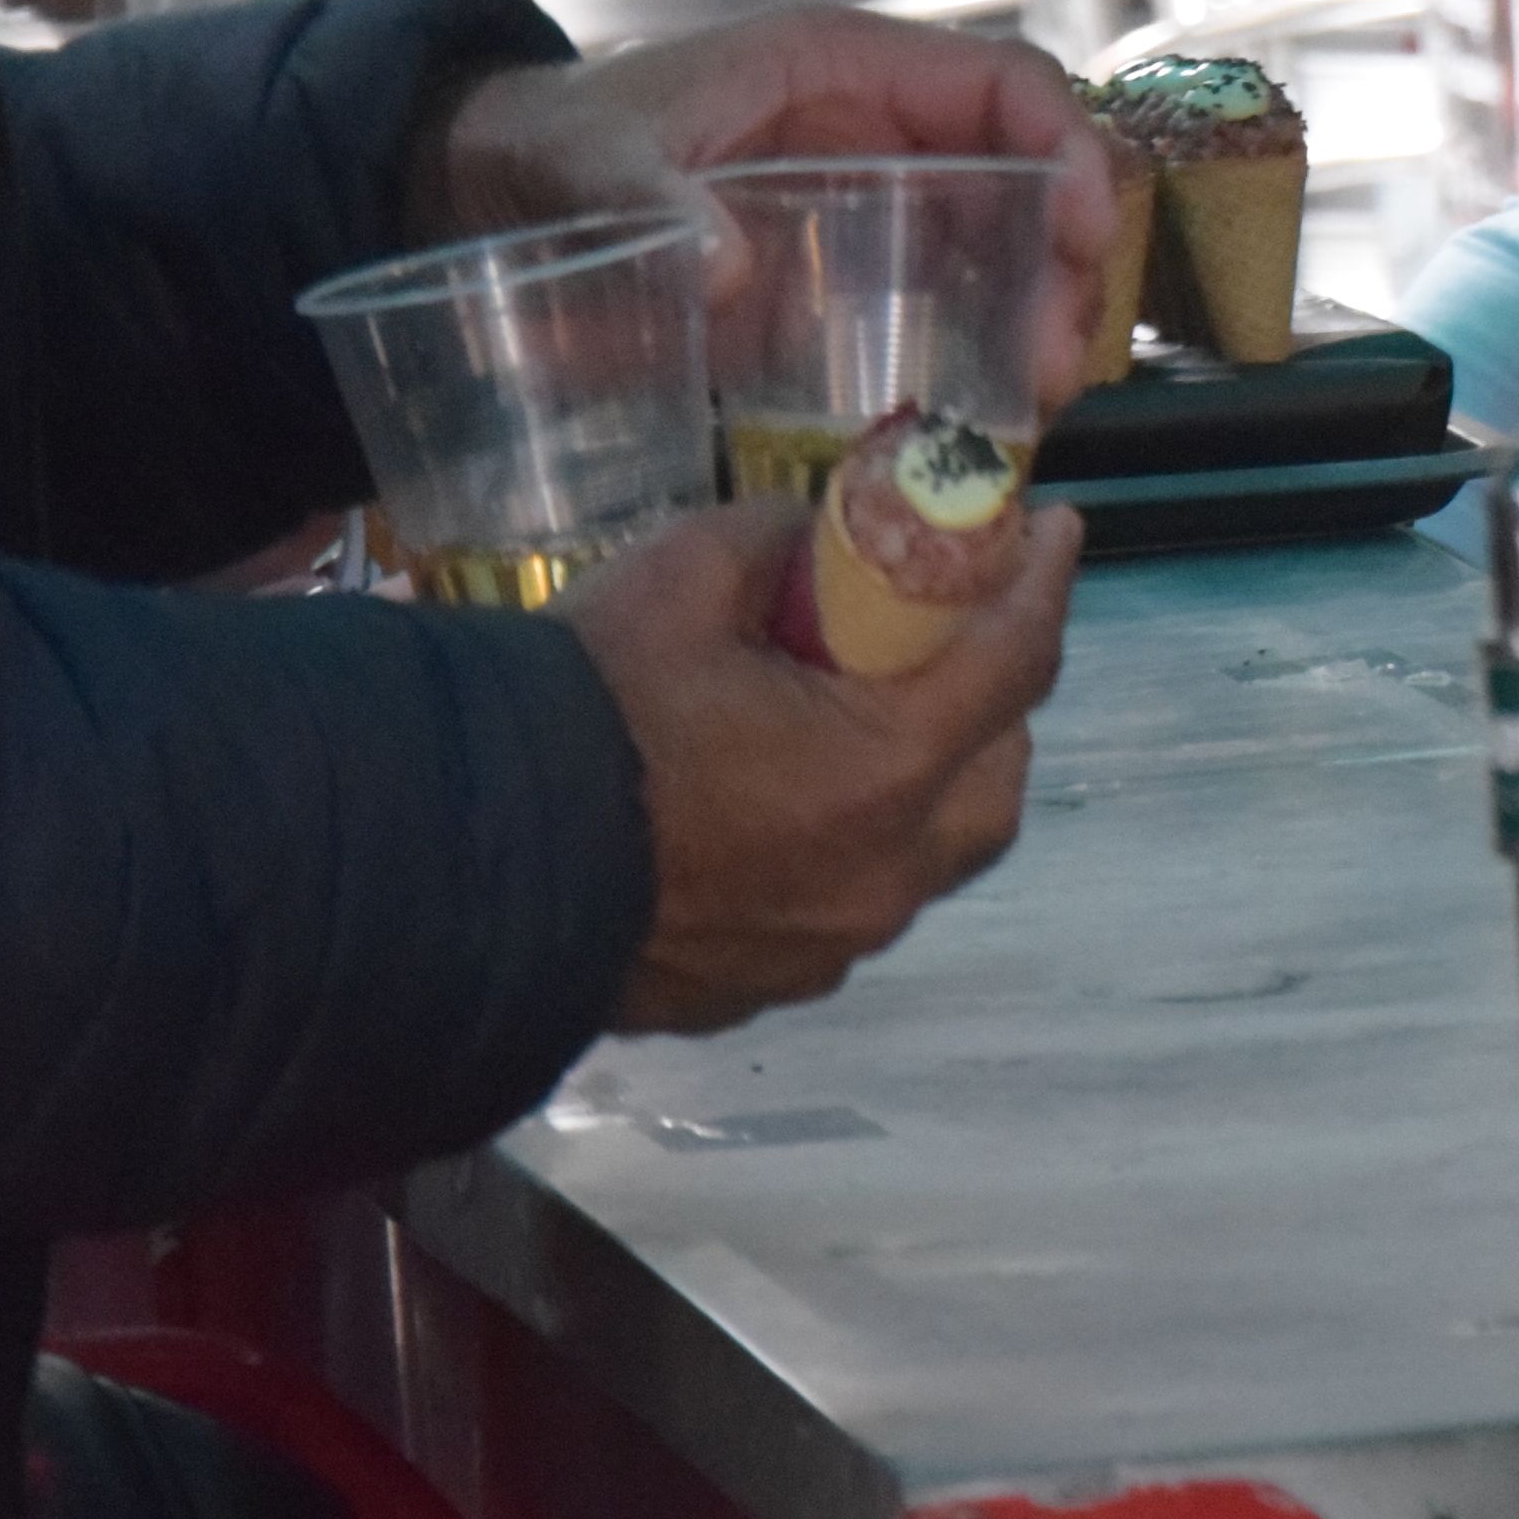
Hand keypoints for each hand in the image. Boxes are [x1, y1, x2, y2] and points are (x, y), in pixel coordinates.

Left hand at [427, 8, 1121, 418]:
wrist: (491, 197)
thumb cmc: (549, 149)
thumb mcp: (585, 162)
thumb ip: (644, 198)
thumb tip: (728, 268)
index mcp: (842, 68)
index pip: (1001, 83)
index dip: (1064, 147)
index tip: (1083, 236)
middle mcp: (880, 131)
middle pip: (1024, 177)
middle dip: (1064, 263)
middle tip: (1052, 364)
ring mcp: (869, 210)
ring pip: (1002, 249)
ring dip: (1037, 319)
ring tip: (1032, 407)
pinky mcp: (841, 283)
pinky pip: (942, 310)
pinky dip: (977, 361)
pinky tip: (980, 424)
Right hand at [567, 499, 1080, 1030]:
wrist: (458, 868)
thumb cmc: (580, 711)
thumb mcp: (686, 575)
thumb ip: (780, 540)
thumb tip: (821, 531)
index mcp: (884, 767)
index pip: (1015, 661)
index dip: (1044, 583)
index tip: (1061, 531)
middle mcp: (882, 871)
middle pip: (996, 781)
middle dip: (994, 702)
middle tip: (951, 638)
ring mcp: (830, 946)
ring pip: (930, 857)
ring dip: (928, 787)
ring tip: (869, 722)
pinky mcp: (769, 987)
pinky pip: (850, 907)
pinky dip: (852, 849)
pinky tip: (792, 807)